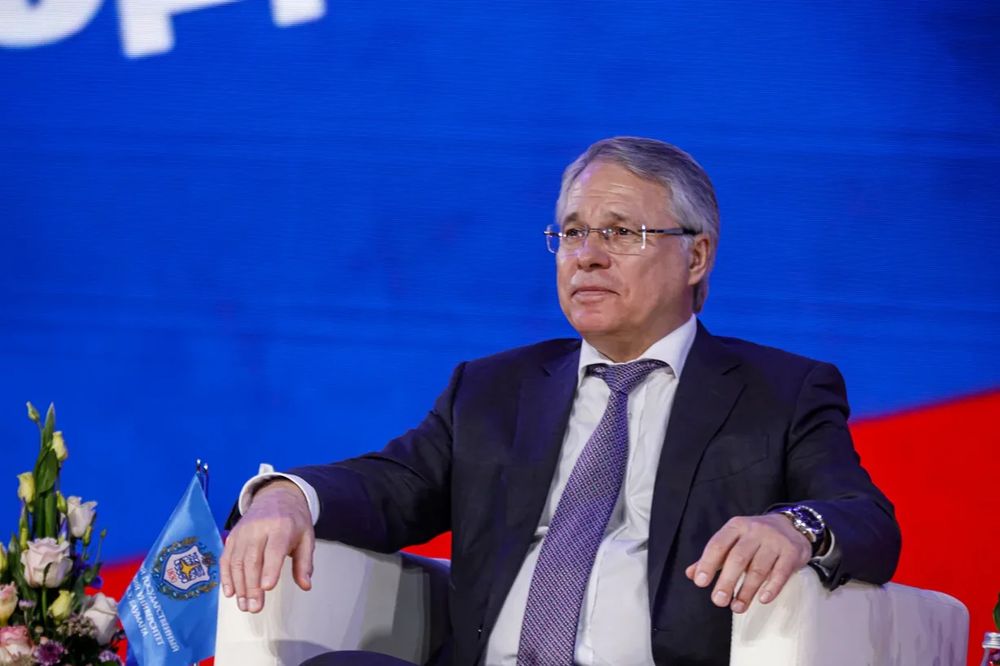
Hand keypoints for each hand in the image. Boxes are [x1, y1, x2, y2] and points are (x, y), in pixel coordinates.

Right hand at [219, 479, 314, 612]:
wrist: (276, 496)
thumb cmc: (293, 521)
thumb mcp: (306, 538)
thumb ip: (304, 563)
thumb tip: (306, 585)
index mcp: (282, 527)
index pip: (274, 549)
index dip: (270, 568)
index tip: (267, 588)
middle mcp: (259, 528)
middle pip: (252, 559)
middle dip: (252, 586)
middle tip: (254, 608)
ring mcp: (243, 532)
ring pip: (237, 561)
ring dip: (239, 586)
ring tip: (244, 605)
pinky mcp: (233, 536)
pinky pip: (226, 558)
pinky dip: (226, 576)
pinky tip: (230, 592)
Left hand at [685, 514, 810, 613]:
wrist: (792, 525)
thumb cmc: (755, 538)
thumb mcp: (733, 541)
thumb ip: (713, 557)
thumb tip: (691, 574)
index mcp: (735, 526)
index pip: (718, 544)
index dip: (708, 564)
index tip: (700, 583)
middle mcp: (754, 531)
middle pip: (738, 558)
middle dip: (727, 581)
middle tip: (718, 602)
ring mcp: (774, 541)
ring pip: (758, 568)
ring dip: (747, 591)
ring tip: (737, 608)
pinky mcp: (792, 552)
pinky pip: (781, 572)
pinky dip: (772, 588)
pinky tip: (763, 600)